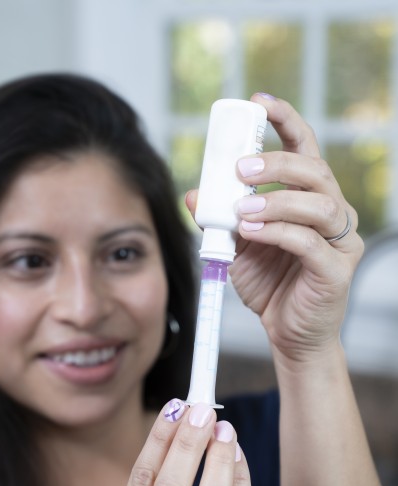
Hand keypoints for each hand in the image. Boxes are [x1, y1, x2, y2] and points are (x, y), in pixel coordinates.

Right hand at [112, 400, 255, 485]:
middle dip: (188, 443)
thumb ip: (159, 480)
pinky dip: (240, 477)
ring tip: (224, 429)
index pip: (142, 481)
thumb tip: (183, 419)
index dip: (159, 439)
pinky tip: (236, 454)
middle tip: (202, 410)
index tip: (175, 406)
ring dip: (218, 458)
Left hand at [186, 94, 363, 362]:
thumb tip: (193, 195)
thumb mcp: (238, 247)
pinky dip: (278, 232)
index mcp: (310, 200)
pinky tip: (252, 232)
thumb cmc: (270, 285)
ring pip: (318, 204)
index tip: (259, 103)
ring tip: (242, 211)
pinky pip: (309, 243)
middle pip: (315, 171)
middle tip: (241, 168)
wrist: (288, 334)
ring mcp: (340, 242)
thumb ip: (221, 219)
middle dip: (276, 164)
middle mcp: (332, 214)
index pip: (306, 150)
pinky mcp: (337, 270)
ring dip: (275, 201)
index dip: (287, 122)